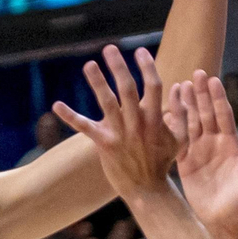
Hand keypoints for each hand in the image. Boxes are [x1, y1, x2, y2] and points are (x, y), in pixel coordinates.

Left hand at [53, 46, 177, 205]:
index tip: (140, 51)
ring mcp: (120, 133)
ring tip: (89, 65)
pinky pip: (84, 127)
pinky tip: (56, 105)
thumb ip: (180, 112)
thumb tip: (179, 86)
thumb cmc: (162, 161)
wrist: (147, 189)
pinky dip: (70, 116)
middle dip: (119, 67)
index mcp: (155, 118)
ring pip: (107, 103)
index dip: (147, 67)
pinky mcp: (104, 144)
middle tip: (109, 49)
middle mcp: (137, 123)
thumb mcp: (179, 138)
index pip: (153, 86)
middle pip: (127, 88)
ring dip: (97, 82)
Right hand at [164, 72, 237, 225]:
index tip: (212, 80)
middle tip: (195, 73)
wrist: (224, 220)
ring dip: (185, 105)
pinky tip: (164, 112)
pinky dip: (172, 127)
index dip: (218, 98)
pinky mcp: (185, 162)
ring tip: (178, 86)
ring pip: (190, 122)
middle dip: (201, 94)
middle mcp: (214, 142)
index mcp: (231, 143)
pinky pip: (177, 141)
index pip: (223, 115)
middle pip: (206, 113)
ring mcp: (198, 151)